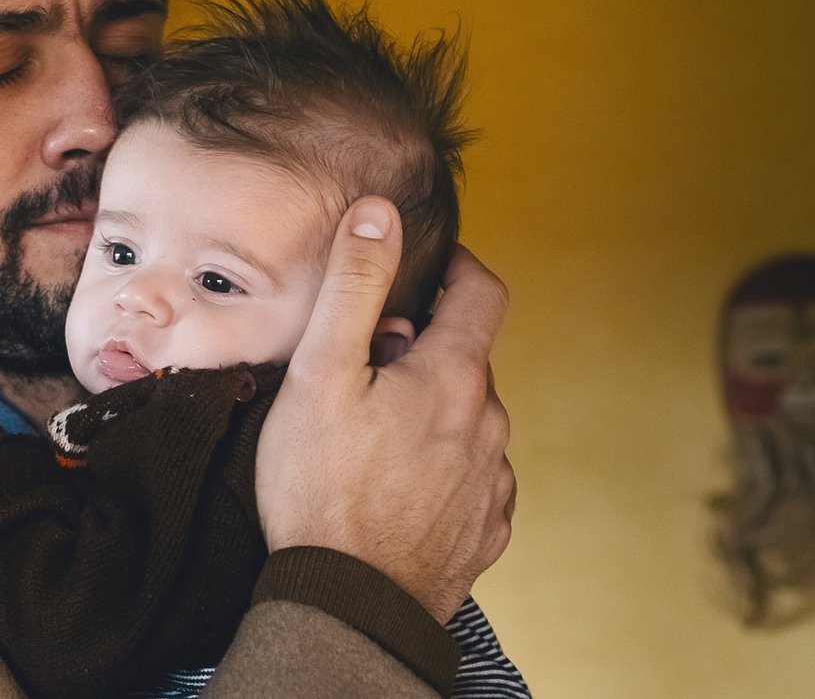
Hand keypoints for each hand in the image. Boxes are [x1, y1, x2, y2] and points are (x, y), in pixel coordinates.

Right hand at [256, 197, 515, 623]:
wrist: (347, 602)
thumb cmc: (322, 487)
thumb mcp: (322, 373)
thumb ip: (354, 287)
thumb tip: (378, 213)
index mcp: (455, 375)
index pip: (484, 291)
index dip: (454, 268)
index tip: (420, 272)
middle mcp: (489, 423)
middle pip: (467, 360)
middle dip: (423, 352)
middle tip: (360, 372)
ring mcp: (492, 480)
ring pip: (467, 420)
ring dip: (430, 413)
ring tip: (367, 438)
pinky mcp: (484, 527)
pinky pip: (470, 477)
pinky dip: (439, 467)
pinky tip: (391, 486)